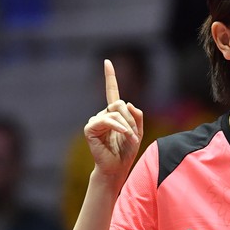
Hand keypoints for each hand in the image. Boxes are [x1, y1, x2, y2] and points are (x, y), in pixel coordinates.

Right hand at [84, 59, 142, 176]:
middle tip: (133, 135)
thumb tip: (127, 103)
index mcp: (114, 114)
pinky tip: (124, 135)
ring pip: (114, 112)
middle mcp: (103, 115)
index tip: (107, 62)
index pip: (112, 92)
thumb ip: (136, 116)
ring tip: (130, 139)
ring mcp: (95, 121)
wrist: (117, 168)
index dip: (110, 77)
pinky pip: (106, 121)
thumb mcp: (138, 132)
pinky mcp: (90, 129)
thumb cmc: (126, 151)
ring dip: (126, 126)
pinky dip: (118, 127)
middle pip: (119, 104)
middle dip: (130, 119)